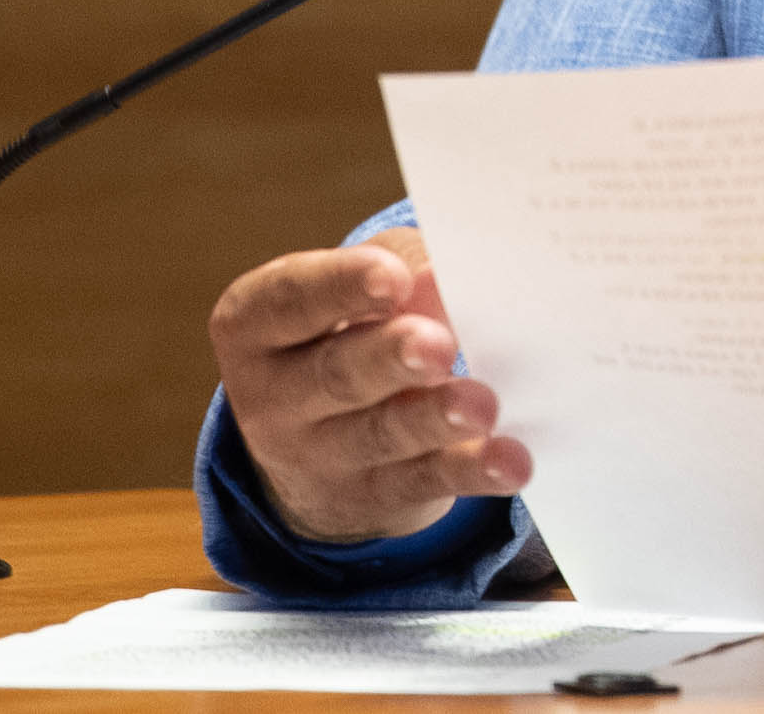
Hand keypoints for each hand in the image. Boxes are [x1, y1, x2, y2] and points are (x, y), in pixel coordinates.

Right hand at [209, 226, 529, 543]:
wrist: (314, 446)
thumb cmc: (345, 328)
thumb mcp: (351, 285)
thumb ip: (396, 265)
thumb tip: (443, 279)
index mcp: (255, 326)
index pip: (289, 300)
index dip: (340, 286)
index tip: (394, 277)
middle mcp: (276, 398)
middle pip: (336, 373)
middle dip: (390, 358)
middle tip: (438, 345)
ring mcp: (322, 457)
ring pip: (382, 435)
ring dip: (434, 419)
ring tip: (480, 405)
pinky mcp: (375, 498)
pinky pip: (426, 482)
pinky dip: (471, 470)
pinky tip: (508, 461)